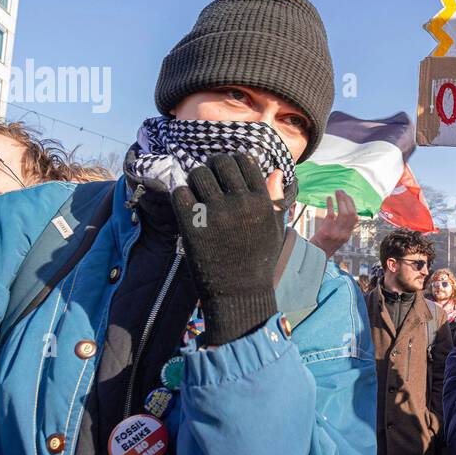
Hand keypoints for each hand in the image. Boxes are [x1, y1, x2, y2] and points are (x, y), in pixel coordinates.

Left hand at [172, 153, 282, 346]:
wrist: (239, 293)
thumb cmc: (259, 261)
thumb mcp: (274, 229)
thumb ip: (275, 199)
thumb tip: (274, 170)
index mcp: (261, 201)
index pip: (243, 161)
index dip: (233, 162)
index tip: (227, 172)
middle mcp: (240, 203)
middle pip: (219, 162)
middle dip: (213, 167)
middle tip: (210, 179)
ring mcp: (215, 213)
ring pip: (198, 174)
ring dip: (196, 179)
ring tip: (198, 193)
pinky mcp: (192, 224)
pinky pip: (180, 192)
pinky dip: (182, 195)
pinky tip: (188, 205)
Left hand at [310, 190, 357, 257]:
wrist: (315, 255)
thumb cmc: (324, 245)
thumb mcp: (337, 238)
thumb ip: (342, 227)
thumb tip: (343, 211)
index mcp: (347, 235)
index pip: (355, 217)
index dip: (352, 206)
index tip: (348, 197)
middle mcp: (344, 234)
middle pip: (351, 214)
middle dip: (348, 201)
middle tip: (342, 192)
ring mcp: (336, 233)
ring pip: (344, 214)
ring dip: (341, 201)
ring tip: (337, 193)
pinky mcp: (327, 231)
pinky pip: (331, 215)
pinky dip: (331, 205)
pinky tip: (328, 199)